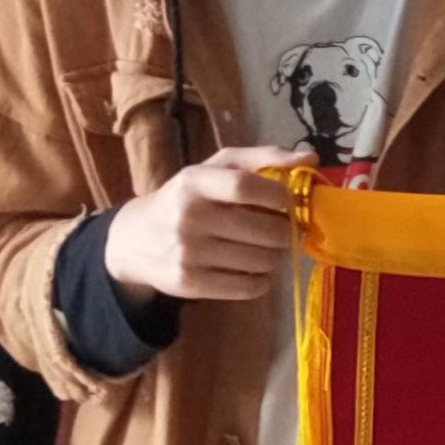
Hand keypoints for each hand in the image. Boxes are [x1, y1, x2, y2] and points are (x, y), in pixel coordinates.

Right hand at [101, 144, 301, 307]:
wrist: (134, 240)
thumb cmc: (187, 198)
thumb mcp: (214, 168)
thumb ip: (262, 159)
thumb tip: (309, 157)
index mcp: (194, 181)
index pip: (245, 187)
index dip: (279, 196)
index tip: (288, 202)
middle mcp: (188, 216)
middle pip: (264, 231)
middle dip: (285, 232)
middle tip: (282, 230)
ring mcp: (188, 253)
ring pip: (262, 261)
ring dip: (275, 257)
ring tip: (264, 248)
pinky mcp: (190, 284)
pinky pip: (249, 288)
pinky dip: (262, 280)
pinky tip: (251, 269)